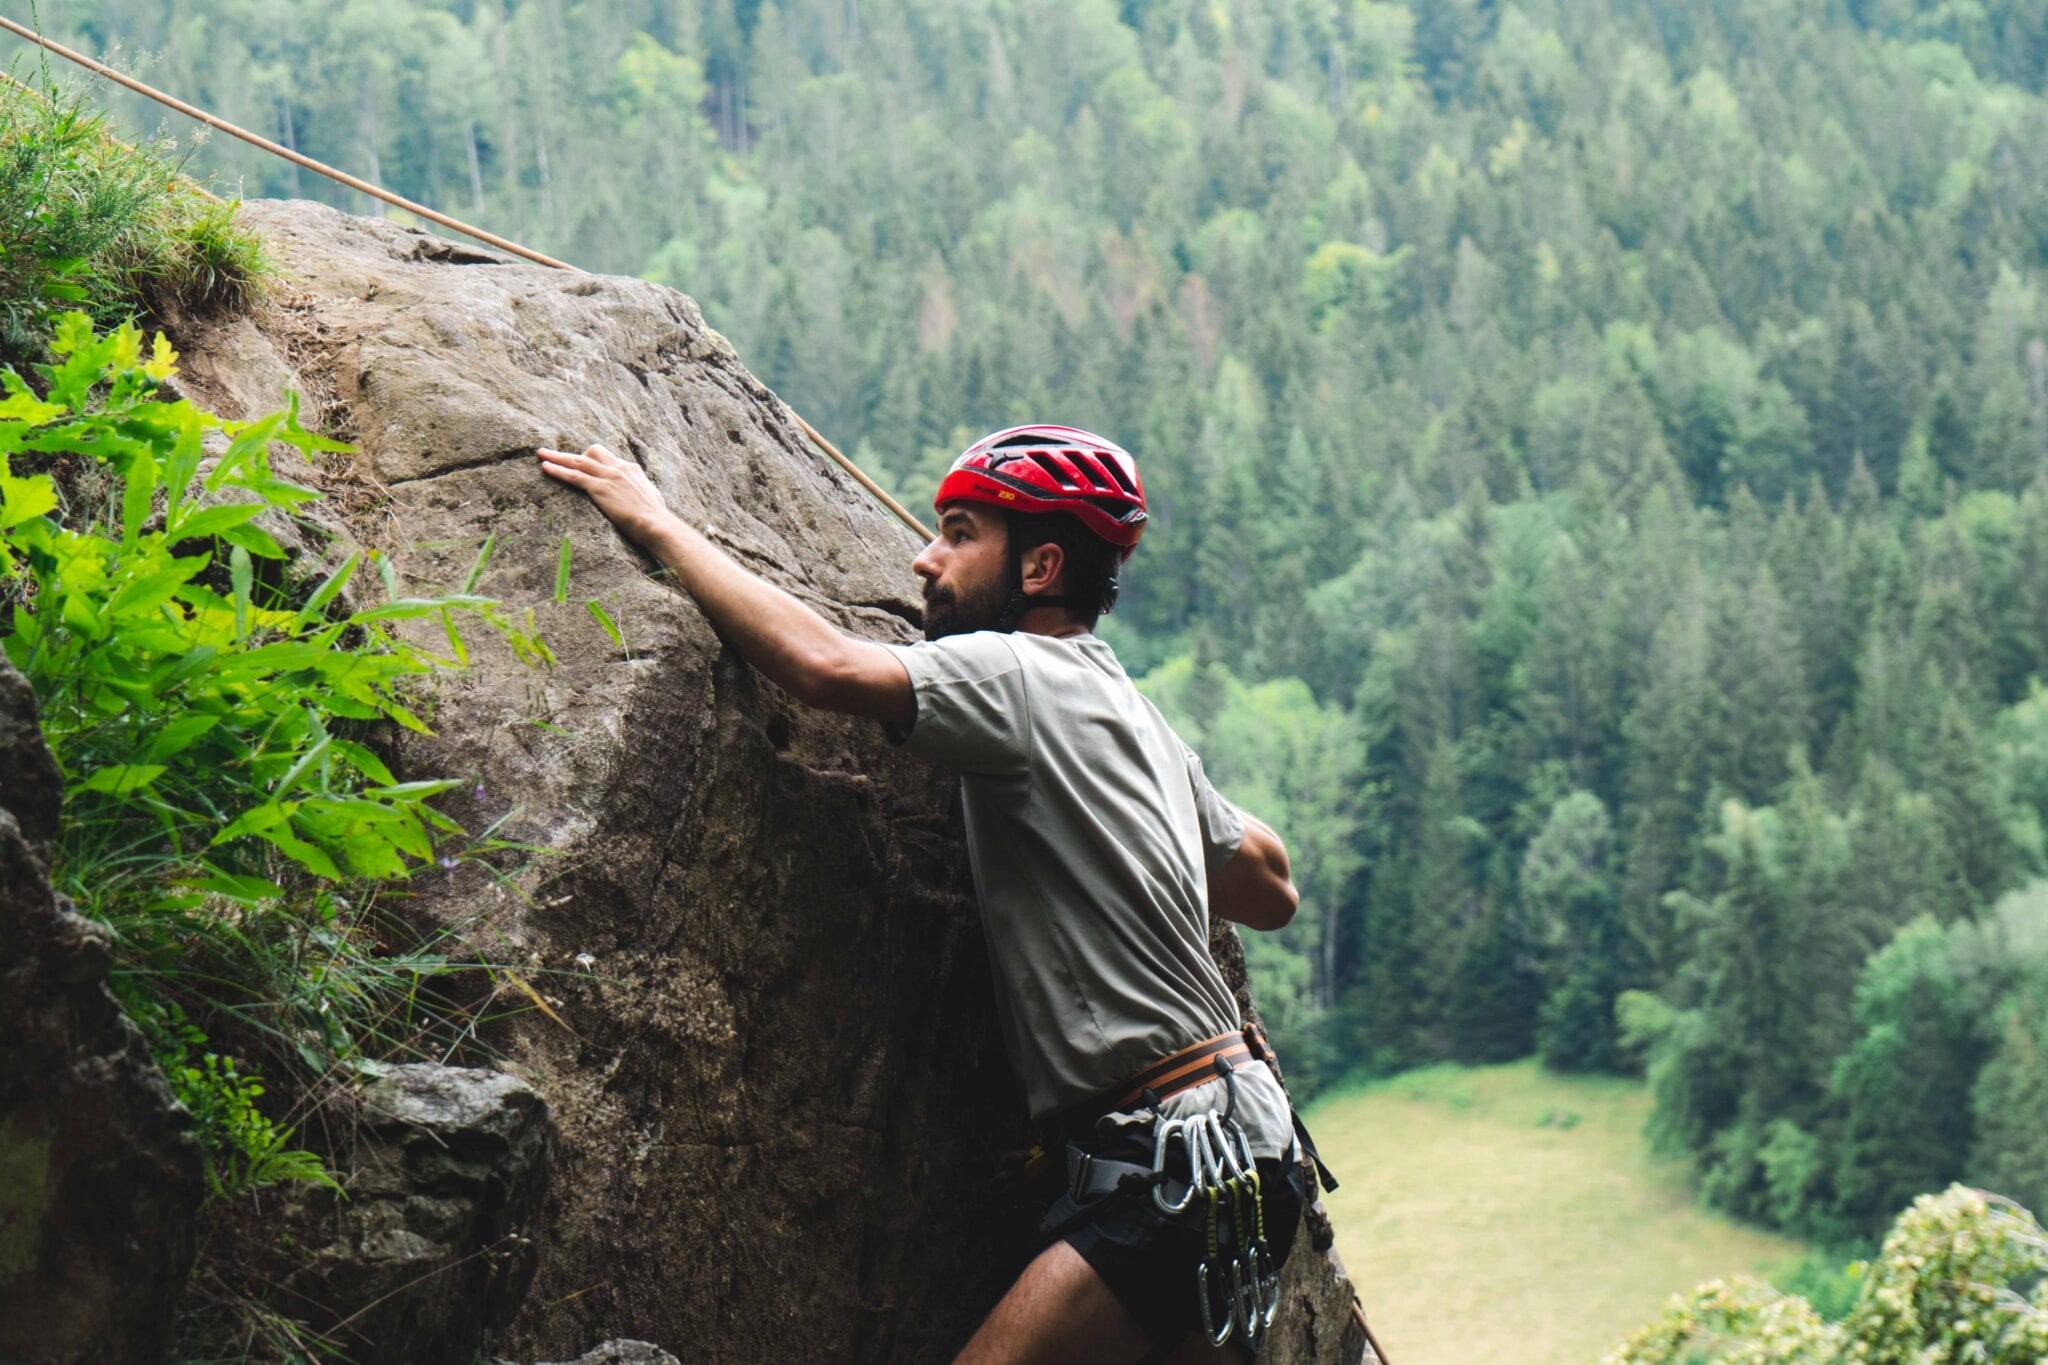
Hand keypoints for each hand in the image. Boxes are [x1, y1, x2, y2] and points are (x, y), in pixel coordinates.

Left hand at [536, 443, 677, 544]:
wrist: (656, 524)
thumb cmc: (656, 519)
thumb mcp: (650, 498)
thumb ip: (641, 492)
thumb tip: (641, 496)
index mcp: (631, 469)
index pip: (609, 458)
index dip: (595, 460)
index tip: (584, 463)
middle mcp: (619, 468)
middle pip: (592, 451)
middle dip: (576, 454)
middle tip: (558, 457)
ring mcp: (608, 476)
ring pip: (578, 460)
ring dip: (557, 456)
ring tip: (541, 454)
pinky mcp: (599, 488)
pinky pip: (573, 475)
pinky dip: (557, 470)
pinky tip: (545, 467)